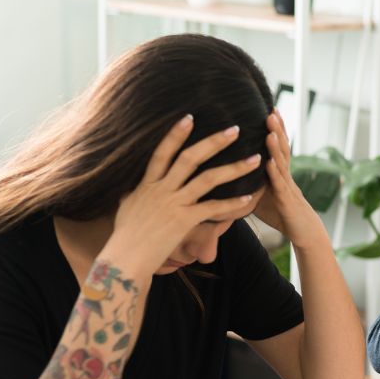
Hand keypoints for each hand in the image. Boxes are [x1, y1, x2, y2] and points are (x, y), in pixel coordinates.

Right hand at [106, 116, 261, 278]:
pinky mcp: (184, 221)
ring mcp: (173, 204)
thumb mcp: (127, 206)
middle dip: (214, 142)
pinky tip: (248, 198)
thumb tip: (133, 184)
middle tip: (235, 129)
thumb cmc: (125, 236)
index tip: (190, 117)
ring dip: (234, 168)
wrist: (124, 260)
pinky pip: (213, 209)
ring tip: (255, 159)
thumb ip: (135, 192)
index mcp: (147, 184)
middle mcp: (161, 189)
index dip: (176, 134)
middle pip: (190, 158)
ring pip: (208, 179)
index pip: (162, 152)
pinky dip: (232, 203)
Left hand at [252, 110, 328, 249]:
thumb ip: (248, 179)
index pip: (276, 145)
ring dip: (276, 146)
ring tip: (270, 129)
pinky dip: (274, 173)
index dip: (274, 127)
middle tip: (271, 108)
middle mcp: (285, 175)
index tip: (268, 107)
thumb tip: (224, 171)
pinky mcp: (287, 203)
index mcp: (278, 172)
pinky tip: (269, 162)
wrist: (304, 233)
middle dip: (277, 128)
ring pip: (282, 163)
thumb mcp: (261, 193)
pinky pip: (280, 186)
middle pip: (282, 148)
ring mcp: (288, 187)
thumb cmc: (281, 213)